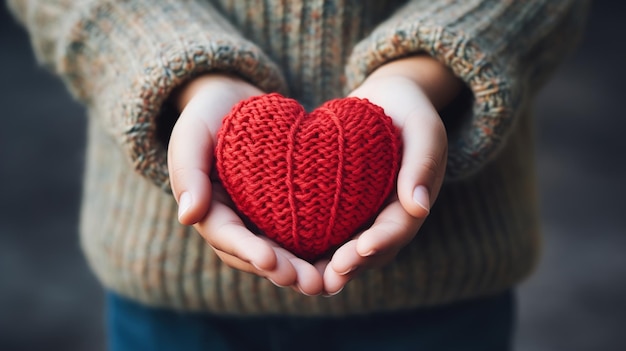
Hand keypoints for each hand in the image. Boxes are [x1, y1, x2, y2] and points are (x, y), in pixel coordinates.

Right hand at [167, 74, 323, 295]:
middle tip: (310, 283)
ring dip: (301, 269)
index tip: (270, 261)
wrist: (234, 100)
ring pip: (280, 252)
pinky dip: (316, 248)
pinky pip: (299, 233)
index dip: (247, 251)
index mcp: (209, 210)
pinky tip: (342, 256)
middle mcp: (235, 222)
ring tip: (327, 281)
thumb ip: (187, 172)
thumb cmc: (208, 115)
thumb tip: (188, 217)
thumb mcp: (191, 135)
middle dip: (282, 270)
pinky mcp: (283, 210)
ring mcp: (259, 219)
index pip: (227, 237)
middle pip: (256, 255)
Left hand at [322, 56, 462, 293]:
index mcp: (412, 201)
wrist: (386, 100)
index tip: (362, 248)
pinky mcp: (342, 209)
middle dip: (351, 264)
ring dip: (329, 267)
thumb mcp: (423, 128)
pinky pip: (329, 233)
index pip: (399, 227)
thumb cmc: (408, 109)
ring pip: (349, 250)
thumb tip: (420, 206)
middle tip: (328, 277)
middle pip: (372, 250)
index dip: (382, 241)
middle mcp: (388, 216)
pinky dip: (312, 248)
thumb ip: (422, 162)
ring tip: (306, 279)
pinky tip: (287, 255)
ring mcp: (365, 215)